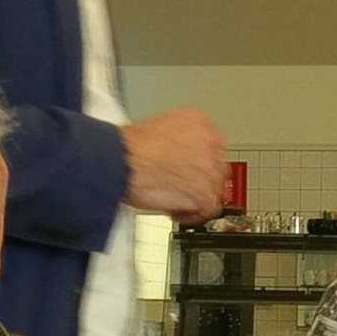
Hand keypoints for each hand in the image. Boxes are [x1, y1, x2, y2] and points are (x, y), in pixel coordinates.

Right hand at [121, 108, 226, 222]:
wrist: (120, 161)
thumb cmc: (127, 148)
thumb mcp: (158, 131)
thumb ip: (177, 144)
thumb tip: (179, 159)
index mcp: (198, 121)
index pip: (211, 147)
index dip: (198, 164)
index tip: (188, 172)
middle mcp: (210, 142)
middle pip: (216, 169)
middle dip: (199, 181)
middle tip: (182, 188)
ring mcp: (210, 169)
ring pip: (214, 191)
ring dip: (195, 199)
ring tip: (174, 200)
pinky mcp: (205, 193)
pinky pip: (209, 210)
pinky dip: (192, 214)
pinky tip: (176, 210)